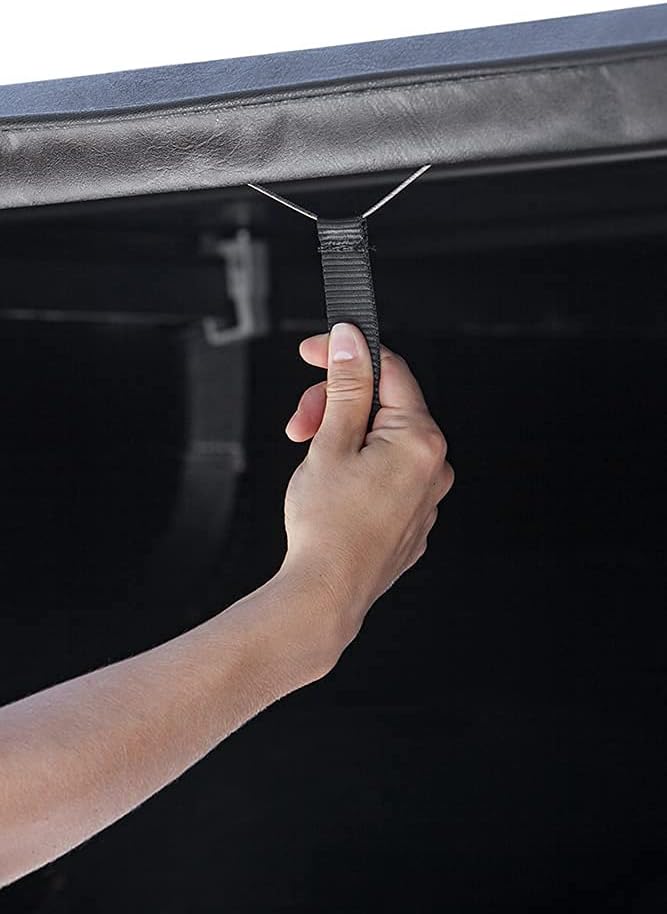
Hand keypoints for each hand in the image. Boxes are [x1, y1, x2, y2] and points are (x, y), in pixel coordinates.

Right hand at [280, 323, 453, 658]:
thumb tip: (351, 341)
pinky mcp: (412, 519)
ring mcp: (427, 496)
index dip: (345, 354)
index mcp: (420, 440)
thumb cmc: (326, 527)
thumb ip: (346, 386)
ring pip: (384, 442)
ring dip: (344, 437)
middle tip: (299, 425)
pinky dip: (358, 467)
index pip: (388, 370)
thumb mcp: (330, 443)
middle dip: (337, 405)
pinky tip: (331, 486)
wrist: (325, 595)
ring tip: (312, 461)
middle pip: (384, 407)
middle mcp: (434, 466)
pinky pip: (388, 475)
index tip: (313, 352)